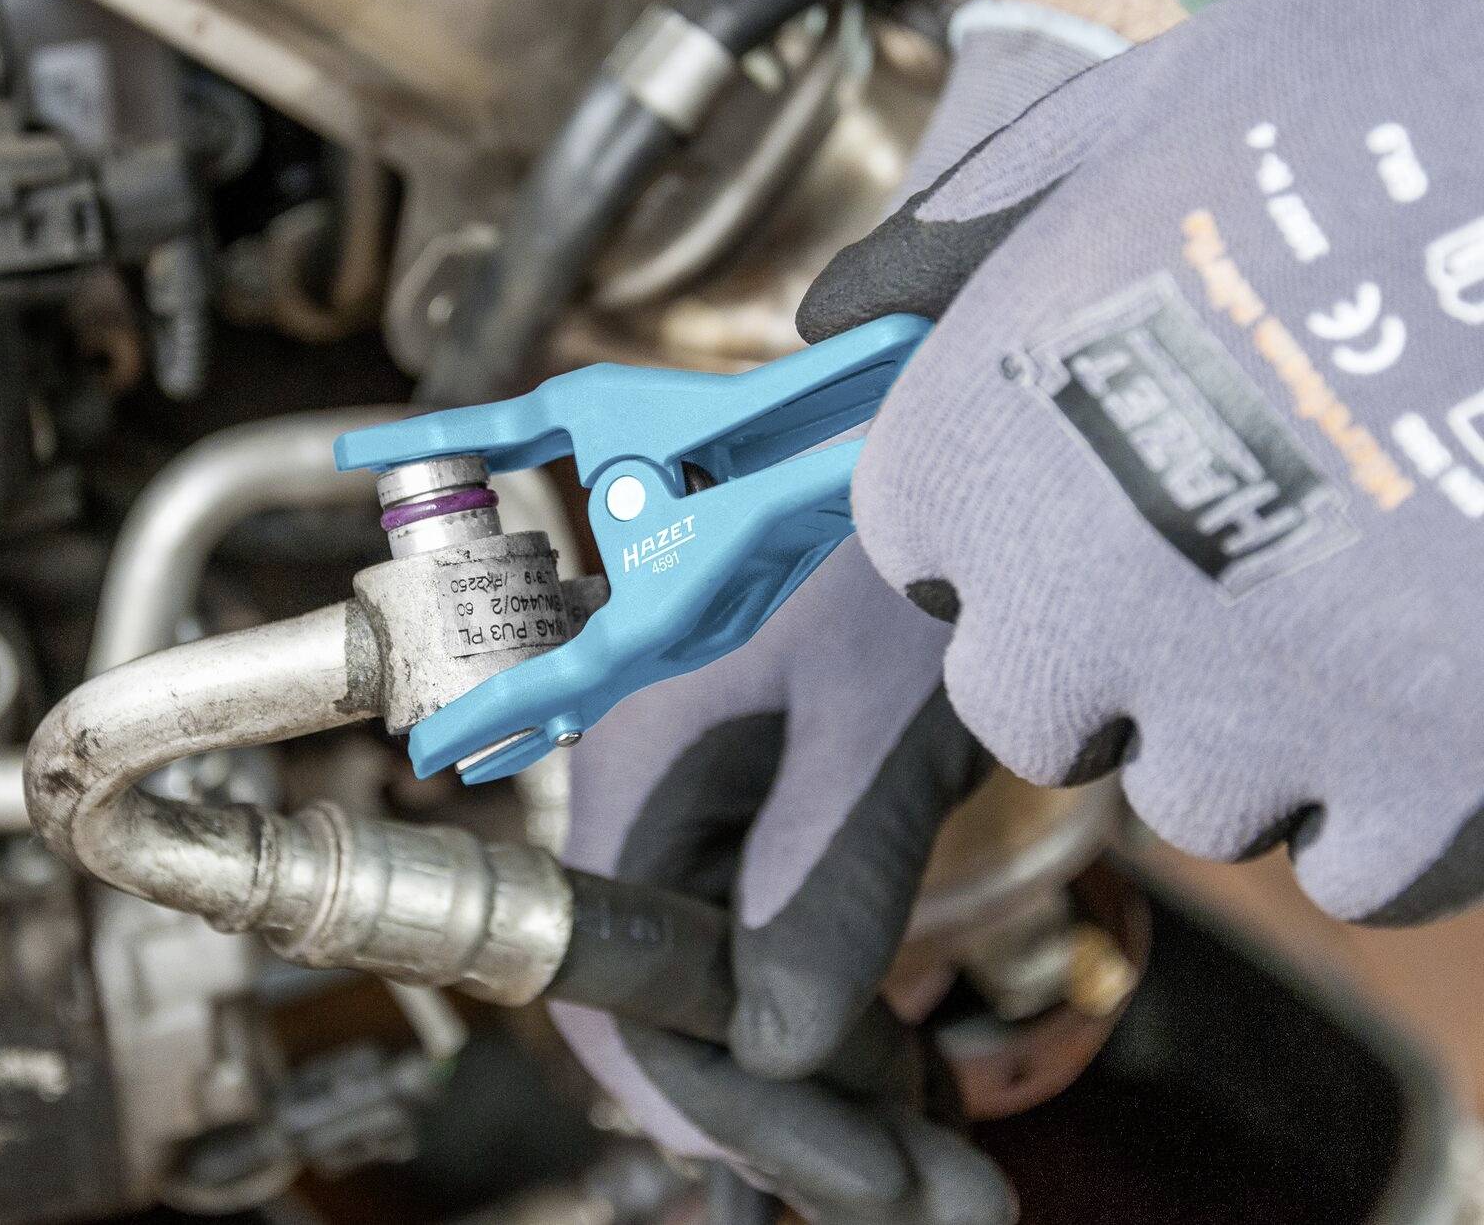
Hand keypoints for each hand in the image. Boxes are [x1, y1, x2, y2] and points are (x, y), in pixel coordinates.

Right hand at [552, 538, 1012, 1223]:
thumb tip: (773, 1048)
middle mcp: (664, 803)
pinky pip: (785, 945)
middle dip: (801, 1117)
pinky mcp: (780, 811)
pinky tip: (923, 1083)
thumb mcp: (877, 717)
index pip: (626, 983)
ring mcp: (721, 811)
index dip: (713, 1100)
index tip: (839, 1177)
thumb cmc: (896, 536)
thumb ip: (821, 878)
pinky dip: (849, 1023)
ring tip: (958, 1168)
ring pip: (742, 989)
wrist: (945, 436)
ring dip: (838, 1085)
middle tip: (945, 1197)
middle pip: (687, 1004)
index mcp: (644, 769)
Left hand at [802, 0, 1483, 922]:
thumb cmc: (1381, 111)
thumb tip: (842, 307)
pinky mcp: (1434, 783)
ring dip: (1257, 730)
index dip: (1000, 523)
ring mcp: (1257, 708)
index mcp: (986, 446)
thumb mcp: (1140, 120)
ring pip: (1196, 799)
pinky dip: (1397, 805)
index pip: (918, 554)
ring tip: (1364, 590)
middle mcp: (1082, 601)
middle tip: (1227, 557)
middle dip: (1102, 657)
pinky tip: (1445, 678)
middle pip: (1029, 709)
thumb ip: (974, 230)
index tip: (1083, 481)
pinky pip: (1358, 869)